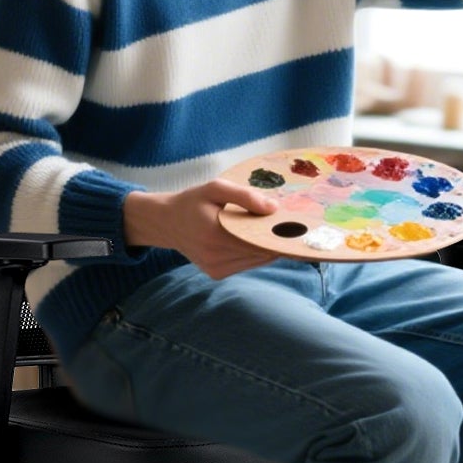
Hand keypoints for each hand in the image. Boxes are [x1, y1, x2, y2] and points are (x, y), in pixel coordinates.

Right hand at [124, 180, 281, 278]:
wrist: (166, 222)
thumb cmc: (192, 201)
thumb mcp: (215, 188)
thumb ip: (244, 196)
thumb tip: (274, 208)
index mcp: (215, 234)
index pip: (259, 241)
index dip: (280, 235)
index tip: (296, 225)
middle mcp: (215, 256)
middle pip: (261, 253)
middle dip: (276, 240)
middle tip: (290, 226)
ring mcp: (215, 268)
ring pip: (256, 261)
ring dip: (266, 248)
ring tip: (273, 231)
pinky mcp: (216, 274)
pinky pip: (246, 265)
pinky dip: (254, 253)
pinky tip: (253, 239)